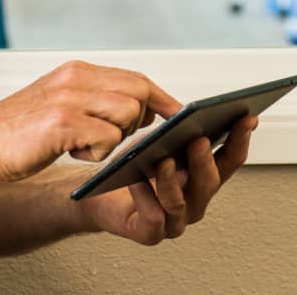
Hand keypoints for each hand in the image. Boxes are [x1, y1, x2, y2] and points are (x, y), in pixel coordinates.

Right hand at [0, 60, 180, 183]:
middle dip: (145, 118)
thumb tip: (138, 108)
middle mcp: (74, 78)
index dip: (161, 97)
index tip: (179, 114)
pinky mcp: (62, 123)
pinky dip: (98, 152)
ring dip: (117, 138)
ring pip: (128, 113)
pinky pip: (107, 138)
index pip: (133, 77)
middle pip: (138, 90)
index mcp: (75, 71)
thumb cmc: (18, 133)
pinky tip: (73, 153)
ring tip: (87, 145)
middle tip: (129, 138)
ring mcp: (69, 99)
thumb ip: (93, 100)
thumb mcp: (59, 104)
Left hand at [79, 114, 257, 244]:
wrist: (98, 191)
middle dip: (204, 160)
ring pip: (180, 203)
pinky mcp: (148, 232)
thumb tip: (188, 111)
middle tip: (198, 139)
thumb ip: (176, 129)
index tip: (246, 118)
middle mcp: (193, 201)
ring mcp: (173, 221)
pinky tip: (136, 180)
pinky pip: (152, 218)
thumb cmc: (130, 164)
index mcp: (201, 178)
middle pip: (208, 183)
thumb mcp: (156, 139)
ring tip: (163, 160)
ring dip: (172, 180)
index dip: (239, 139)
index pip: (228, 159)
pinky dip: (145, 197)